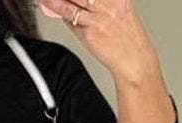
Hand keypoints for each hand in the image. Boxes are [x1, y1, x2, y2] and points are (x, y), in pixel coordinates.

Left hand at [38, 0, 160, 84]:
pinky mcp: (91, 30)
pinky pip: (70, 16)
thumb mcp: (116, 10)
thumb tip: (70, 2)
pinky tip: (49, 3)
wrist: (133, 58)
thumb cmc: (124, 37)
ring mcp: (99, 15)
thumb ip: (93, 4)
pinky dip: (57, 8)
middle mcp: (109, 1)